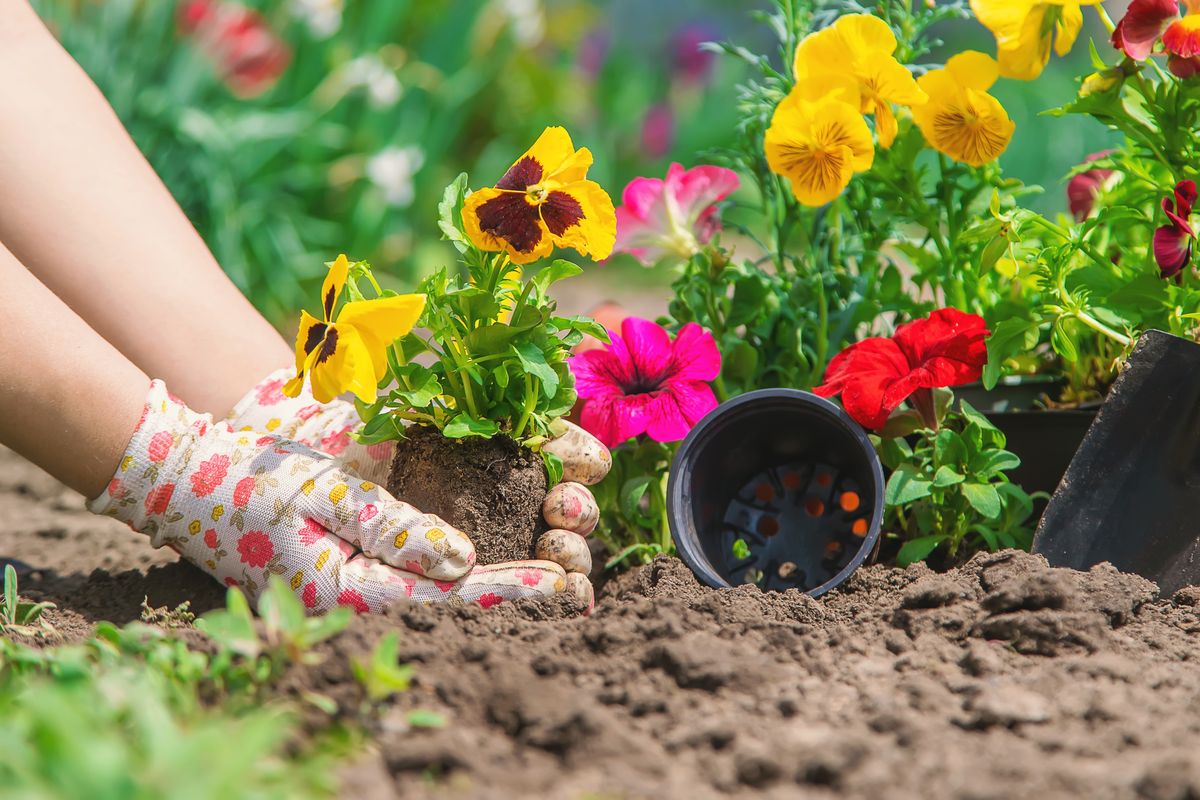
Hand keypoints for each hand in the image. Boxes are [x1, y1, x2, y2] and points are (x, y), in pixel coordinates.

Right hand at [228, 371, 612, 610]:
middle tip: (582, 572)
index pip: (446, 599)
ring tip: (571, 548)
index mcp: (353, 594)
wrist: (204, 477)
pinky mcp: (379, 547)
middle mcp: (373, 591)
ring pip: (459, 579)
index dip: (508, 590)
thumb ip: (389, 527)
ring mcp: (377, 570)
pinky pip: (439, 556)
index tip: (561, 583)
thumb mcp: (320, 494)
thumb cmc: (257, 482)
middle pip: (464, 598)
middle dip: (526, 584)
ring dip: (516, 562)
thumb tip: (461, 560)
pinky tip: (531, 526)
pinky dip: (488, 545)